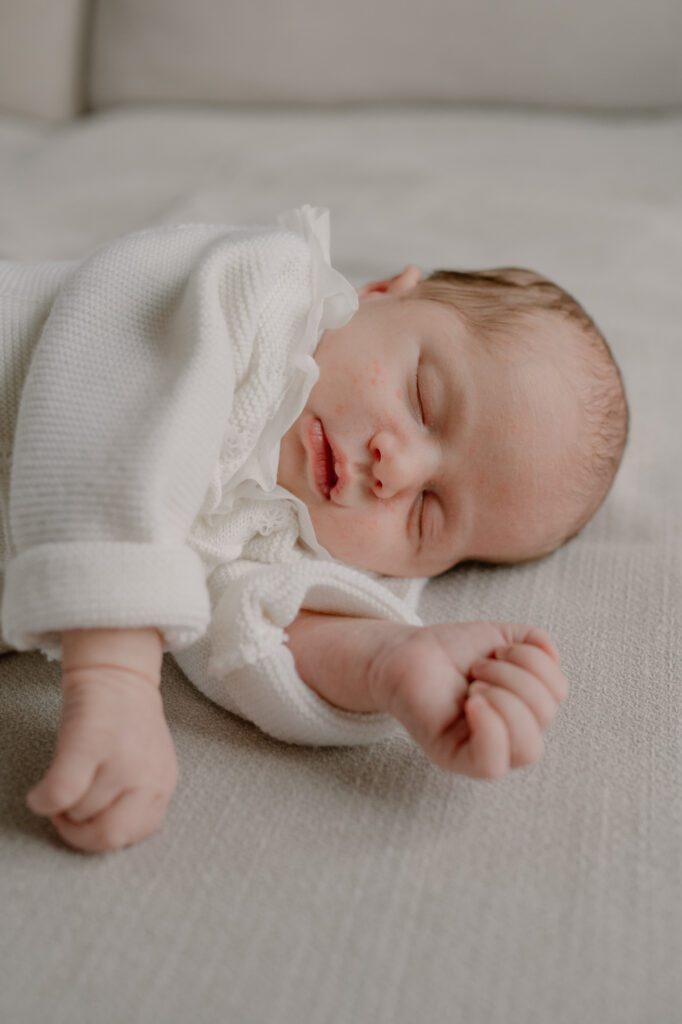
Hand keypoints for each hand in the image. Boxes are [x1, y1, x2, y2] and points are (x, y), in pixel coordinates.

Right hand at [26, 665, 177, 852]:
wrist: (118, 673)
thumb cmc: (127, 723)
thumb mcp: (147, 767)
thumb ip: (138, 800)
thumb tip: (107, 835)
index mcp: (163, 784)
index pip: (134, 835)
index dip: (102, 836)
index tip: (88, 820)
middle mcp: (148, 775)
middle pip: (109, 834)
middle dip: (80, 834)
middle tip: (66, 816)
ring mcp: (122, 760)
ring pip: (80, 812)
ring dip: (62, 808)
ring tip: (62, 785)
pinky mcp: (90, 743)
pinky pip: (61, 793)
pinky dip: (42, 800)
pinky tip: (40, 792)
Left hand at [371, 621, 567, 778]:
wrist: (405, 651)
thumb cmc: (452, 651)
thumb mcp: (501, 637)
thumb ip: (534, 642)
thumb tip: (551, 656)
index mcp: (526, 705)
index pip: (556, 692)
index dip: (533, 661)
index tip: (496, 651)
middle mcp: (511, 732)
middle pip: (546, 715)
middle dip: (514, 677)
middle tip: (478, 668)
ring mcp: (483, 749)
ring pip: (528, 748)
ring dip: (503, 698)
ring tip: (472, 685)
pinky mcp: (454, 758)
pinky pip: (492, 764)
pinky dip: (490, 727)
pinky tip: (471, 702)